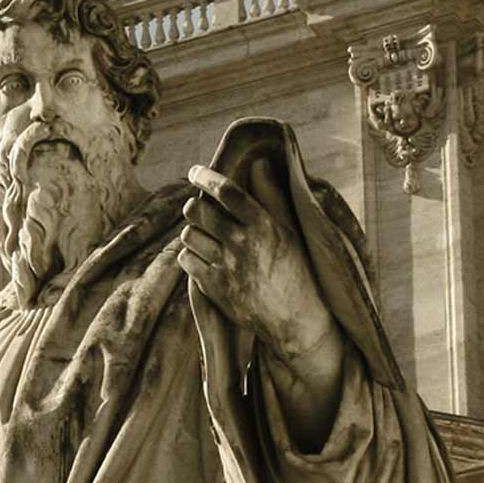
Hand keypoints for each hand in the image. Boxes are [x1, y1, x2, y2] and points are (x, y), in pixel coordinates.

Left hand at [179, 165, 334, 363]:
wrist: (295, 318)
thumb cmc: (296, 269)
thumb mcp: (291, 230)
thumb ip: (271, 196)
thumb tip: (259, 164)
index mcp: (263, 225)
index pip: (226, 191)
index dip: (206, 177)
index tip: (195, 171)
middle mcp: (242, 244)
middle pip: (198, 211)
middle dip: (195, 206)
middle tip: (200, 209)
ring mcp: (226, 267)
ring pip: (188, 235)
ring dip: (193, 232)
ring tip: (204, 236)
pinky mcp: (214, 288)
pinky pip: (186, 260)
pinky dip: (190, 256)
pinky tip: (203, 257)